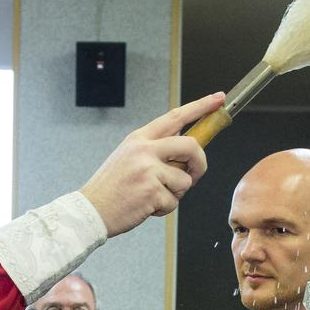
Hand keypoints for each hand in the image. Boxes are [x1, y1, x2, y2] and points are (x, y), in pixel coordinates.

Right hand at [80, 93, 224, 237]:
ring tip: (153, 195)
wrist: (91, 210)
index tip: (218, 99)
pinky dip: (164, 208)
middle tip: (194, 173)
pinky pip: (174, 201)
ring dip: (175, 193)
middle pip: (191, 145)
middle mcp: (144, 150)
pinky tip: (146, 207)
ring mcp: (148, 170)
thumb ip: (156, 149)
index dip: (200, 106)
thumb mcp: (129, 156)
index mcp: (139, 138)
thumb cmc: (112, 187)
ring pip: (185, 180)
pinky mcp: (152, 192)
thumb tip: (187, 149)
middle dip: (200, 163)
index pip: (176, 116)